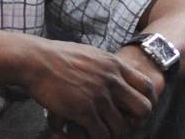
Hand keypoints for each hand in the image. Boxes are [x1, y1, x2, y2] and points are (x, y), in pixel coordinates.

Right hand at [28, 40, 156, 138]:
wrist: (37, 60)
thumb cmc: (60, 56)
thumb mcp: (91, 54)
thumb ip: (107, 66)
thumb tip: (117, 74)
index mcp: (114, 64)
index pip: (147, 86)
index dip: (146, 102)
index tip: (135, 111)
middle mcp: (111, 80)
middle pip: (143, 109)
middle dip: (136, 122)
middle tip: (121, 125)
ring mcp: (98, 95)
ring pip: (121, 127)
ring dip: (113, 134)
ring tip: (101, 132)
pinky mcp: (83, 110)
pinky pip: (101, 135)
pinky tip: (88, 135)